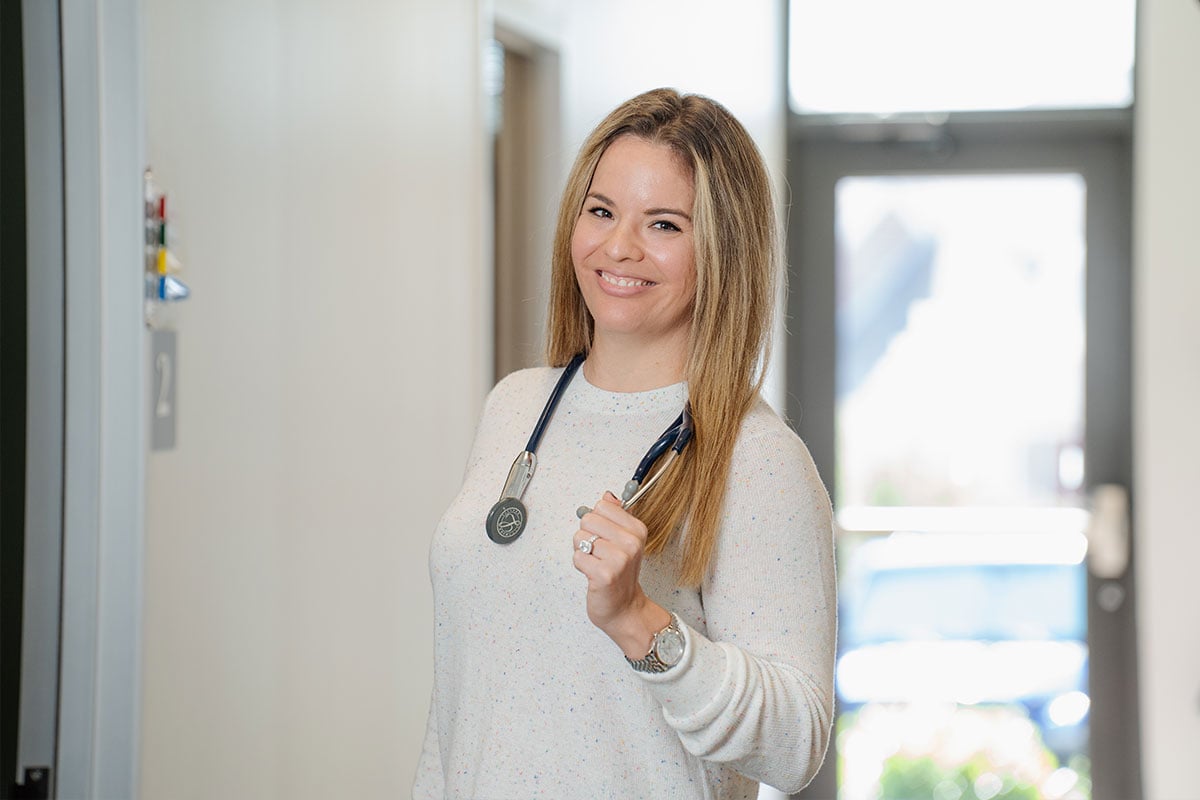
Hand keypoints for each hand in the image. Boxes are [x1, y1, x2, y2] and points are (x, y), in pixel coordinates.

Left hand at [573, 491, 670, 657]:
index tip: (605, 537)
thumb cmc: (621, 574)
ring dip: (583, 552)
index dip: (597, 521)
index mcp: (637, 529)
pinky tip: (593, 574)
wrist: (624, 608)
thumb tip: (608, 495)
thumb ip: (615, 516)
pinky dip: (581, 566)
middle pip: (588, 519)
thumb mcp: (624, 541)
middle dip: (586, 536)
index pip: (602, 505)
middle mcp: (631, 542)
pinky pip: (577, 557)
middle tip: (599, 553)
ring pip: (580, 538)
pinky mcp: (604, 574)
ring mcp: (619, 559)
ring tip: (596, 563)